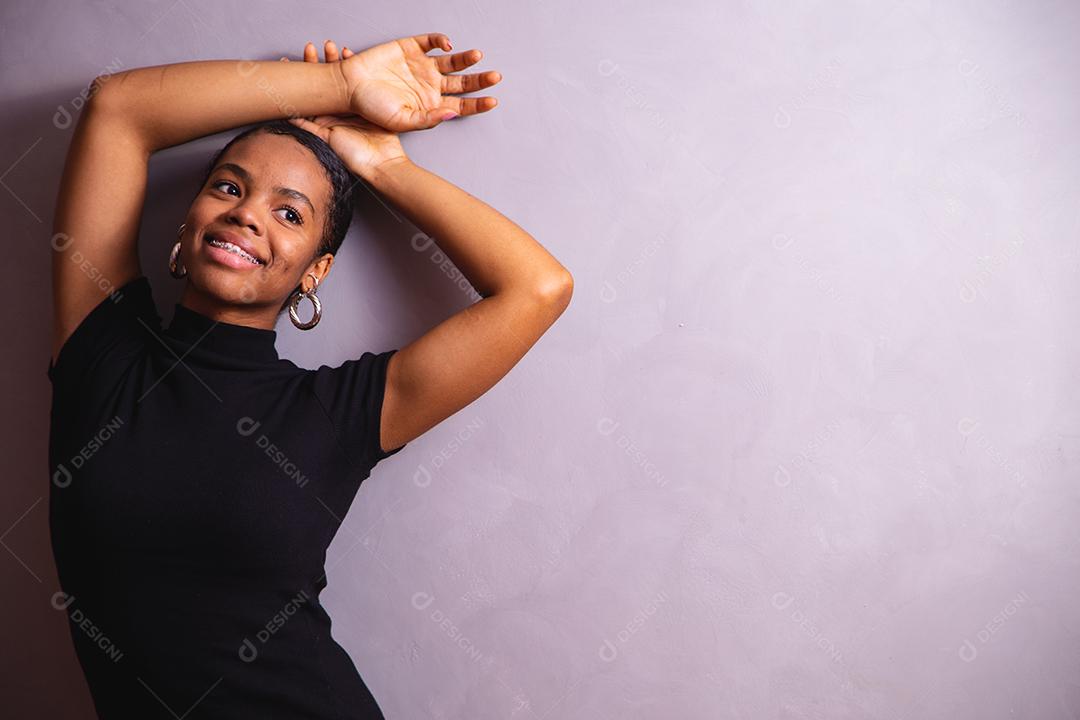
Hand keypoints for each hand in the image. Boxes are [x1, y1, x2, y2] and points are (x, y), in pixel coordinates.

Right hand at [281, 41, 408, 178]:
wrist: (383, 165)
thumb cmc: (386, 144)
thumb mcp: (386, 114)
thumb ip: (384, 99)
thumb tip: (397, 78)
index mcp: (352, 109)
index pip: (340, 82)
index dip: (335, 65)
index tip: (334, 49)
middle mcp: (339, 115)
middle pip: (323, 86)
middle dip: (317, 64)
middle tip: (313, 48)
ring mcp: (329, 125)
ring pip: (311, 100)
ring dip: (304, 80)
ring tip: (299, 61)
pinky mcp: (323, 137)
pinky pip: (303, 124)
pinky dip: (294, 112)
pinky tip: (284, 98)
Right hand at [337, 32, 500, 131]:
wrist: (350, 87)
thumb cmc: (372, 109)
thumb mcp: (401, 121)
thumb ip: (427, 120)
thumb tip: (452, 115)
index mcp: (432, 105)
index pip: (461, 106)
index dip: (478, 104)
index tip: (493, 101)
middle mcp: (431, 86)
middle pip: (463, 83)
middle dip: (480, 80)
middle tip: (495, 77)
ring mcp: (422, 66)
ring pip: (452, 61)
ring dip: (466, 59)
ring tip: (477, 56)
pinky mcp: (410, 48)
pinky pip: (430, 42)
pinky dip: (440, 41)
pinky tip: (447, 45)